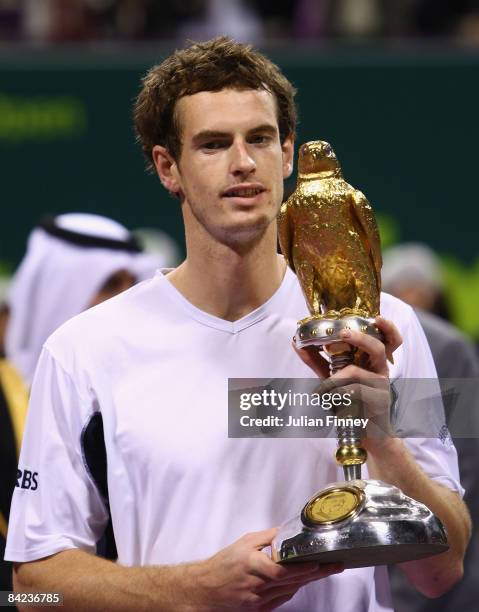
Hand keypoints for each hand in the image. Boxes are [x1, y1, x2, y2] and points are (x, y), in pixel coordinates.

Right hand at [193, 528, 343, 610]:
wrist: (205, 590)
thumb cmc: (223, 564)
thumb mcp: (243, 543)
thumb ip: (266, 537)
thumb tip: (286, 531)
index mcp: (253, 565)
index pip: (282, 570)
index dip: (303, 568)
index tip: (320, 562)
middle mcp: (257, 585)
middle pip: (293, 580)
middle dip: (316, 573)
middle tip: (336, 566)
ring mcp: (259, 601)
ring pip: (290, 590)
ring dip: (308, 580)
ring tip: (326, 570)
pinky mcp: (259, 610)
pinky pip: (281, 599)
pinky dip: (293, 589)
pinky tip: (302, 581)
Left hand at [293, 317, 402, 451]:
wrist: (365, 435)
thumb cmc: (351, 403)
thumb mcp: (332, 378)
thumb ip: (316, 360)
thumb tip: (296, 341)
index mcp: (373, 360)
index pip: (389, 339)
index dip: (388, 327)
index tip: (376, 317)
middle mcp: (381, 370)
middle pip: (379, 347)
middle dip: (360, 338)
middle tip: (343, 333)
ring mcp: (382, 386)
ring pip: (358, 372)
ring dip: (334, 378)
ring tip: (321, 389)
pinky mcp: (379, 403)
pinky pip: (354, 392)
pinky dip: (335, 394)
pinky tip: (326, 399)